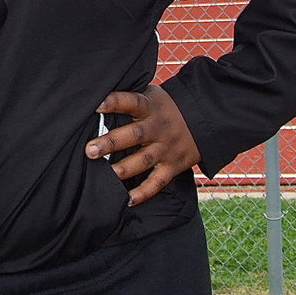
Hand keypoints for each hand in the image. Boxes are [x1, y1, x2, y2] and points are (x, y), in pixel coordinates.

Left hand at [85, 86, 199, 205]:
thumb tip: (98, 96)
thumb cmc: (166, 107)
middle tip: (90, 150)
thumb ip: (130, 97)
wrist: (205, 118)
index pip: (132, 102)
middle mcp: (158, 128)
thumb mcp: (152, 95)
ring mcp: (166, 148)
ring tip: (104, 174)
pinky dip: (143, 193)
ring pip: (143, 160)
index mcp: (151, 107)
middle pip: (134, 135)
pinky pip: (157, 182)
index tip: (97, 105)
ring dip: (123, 168)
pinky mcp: (173, 166)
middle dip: (111, 142)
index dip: (115, 102)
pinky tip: (127, 200)